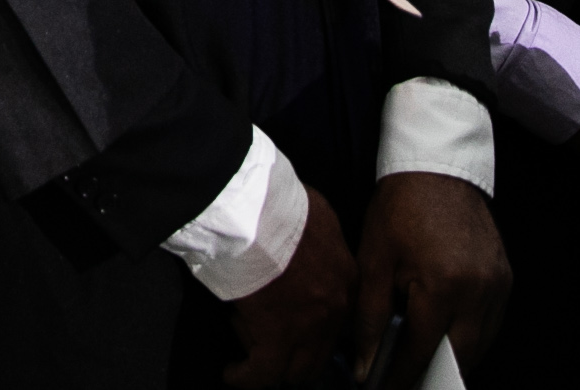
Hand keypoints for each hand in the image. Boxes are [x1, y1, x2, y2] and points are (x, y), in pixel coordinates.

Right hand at [225, 185, 353, 387]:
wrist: (256, 216)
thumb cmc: (280, 206)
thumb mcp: (320, 214)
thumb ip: (324, 238)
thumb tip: (312, 240)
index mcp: (346, 279)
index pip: (344, 320)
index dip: (322, 329)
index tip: (305, 331)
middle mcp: (333, 311)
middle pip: (323, 352)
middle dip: (302, 356)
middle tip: (281, 351)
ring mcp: (306, 329)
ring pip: (297, 370)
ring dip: (277, 369)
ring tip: (258, 365)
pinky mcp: (274, 340)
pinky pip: (261, 374)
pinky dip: (244, 377)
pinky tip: (233, 373)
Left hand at [352, 173, 509, 388]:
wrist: (436, 167)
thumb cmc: (400, 208)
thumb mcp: (375, 260)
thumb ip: (371, 318)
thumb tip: (366, 364)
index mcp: (443, 286)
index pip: (422, 351)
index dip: (400, 377)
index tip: (381, 389)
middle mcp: (478, 292)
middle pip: (458, 358)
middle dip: (432, 376)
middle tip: (405, 383)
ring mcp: (497, 286)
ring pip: (480, 346)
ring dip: (453, 361)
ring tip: (422, 367)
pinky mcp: (505, 279)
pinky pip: (492, 324)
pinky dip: (470, 339)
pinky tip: (447, 340)